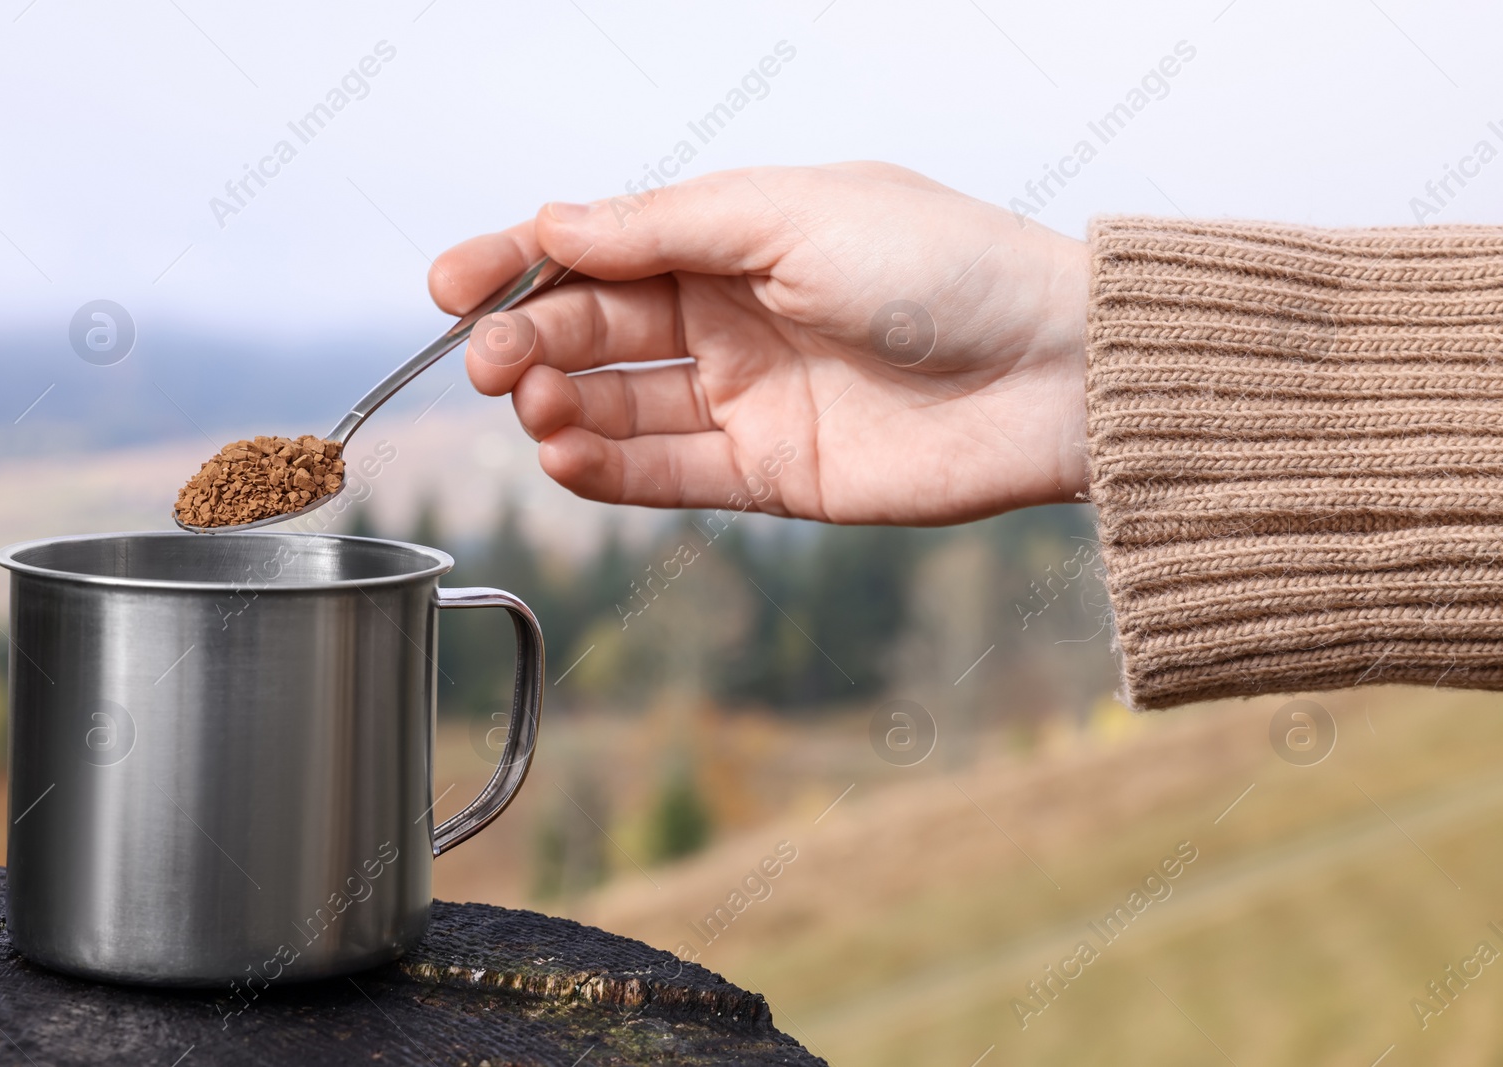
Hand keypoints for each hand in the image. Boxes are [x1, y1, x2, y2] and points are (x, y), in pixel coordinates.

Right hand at [428, 162, 1089, 525]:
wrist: (1053, 372)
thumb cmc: (942, 267)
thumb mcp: (791, 215)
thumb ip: (665, 228)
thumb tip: (554, 223)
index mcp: (736, 236)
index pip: (600, 248)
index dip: (519, 264)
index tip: (450, 287)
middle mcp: (733, 315)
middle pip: (598, 328)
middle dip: (532, 340)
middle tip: (491, 363)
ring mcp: (750, 397)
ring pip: (624, 404)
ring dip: (564, 407)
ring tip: (536, 408)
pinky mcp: (773, 473)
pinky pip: (670, 474)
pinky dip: (609, 469)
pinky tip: (564, 458)